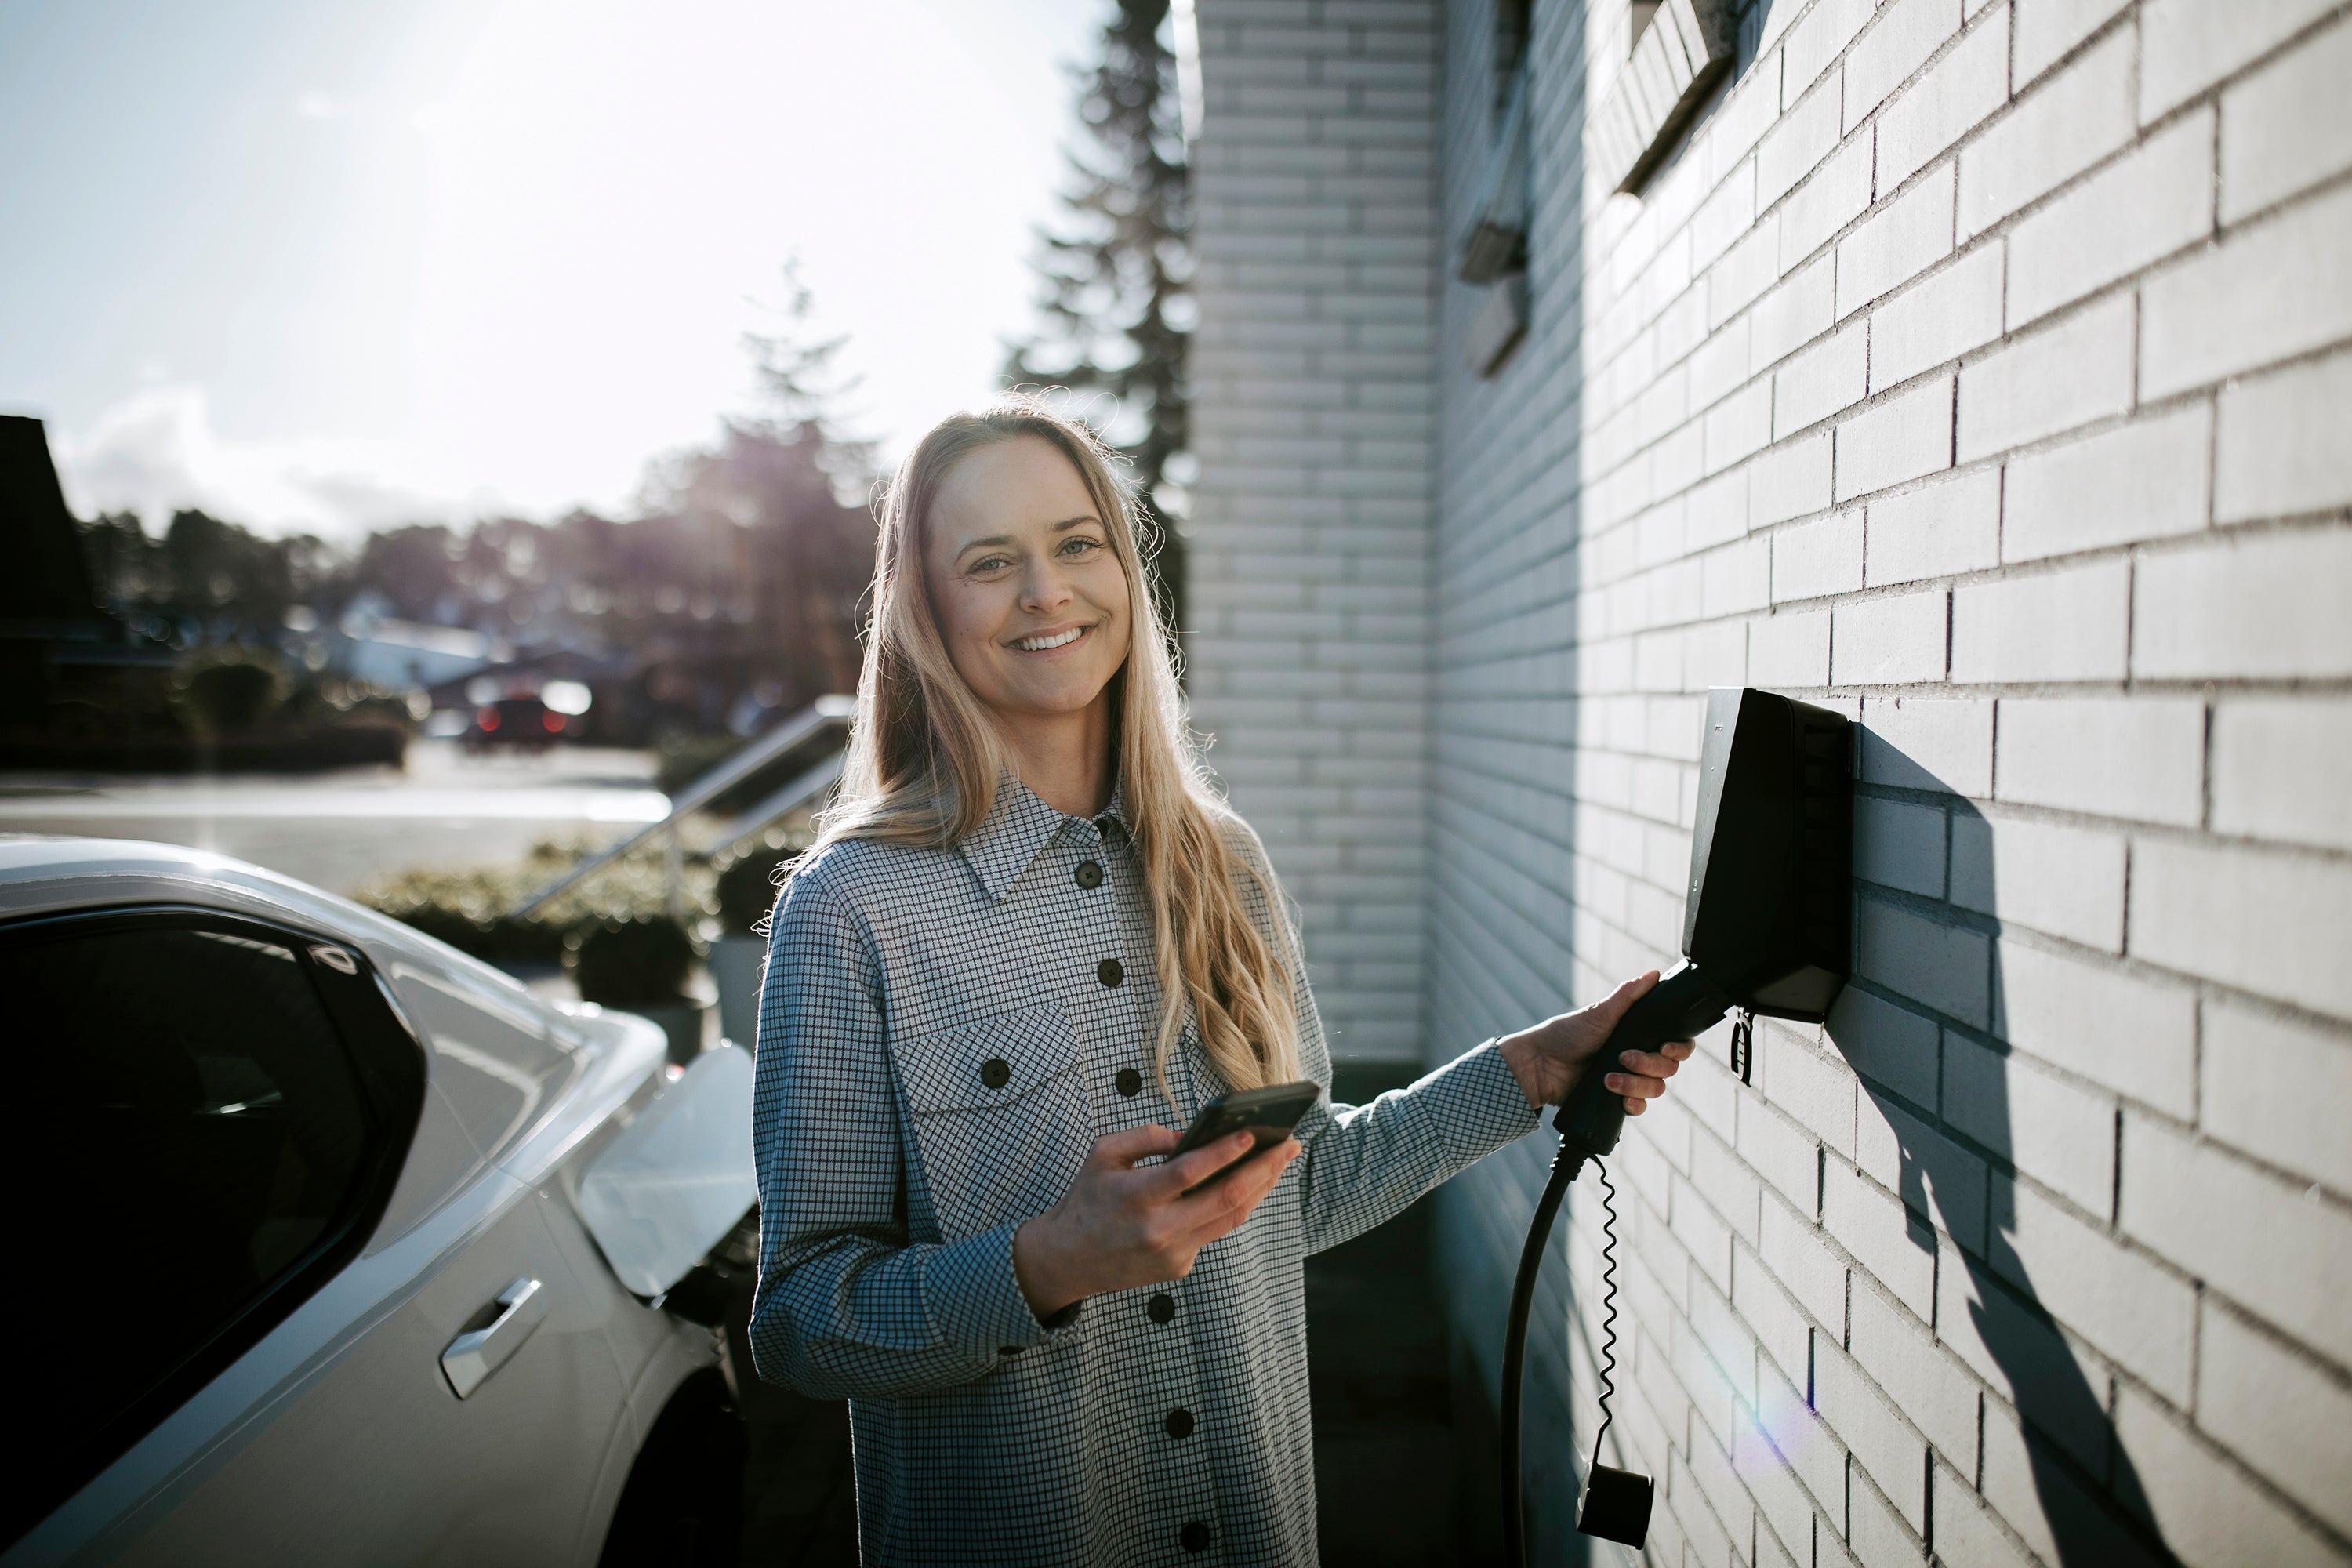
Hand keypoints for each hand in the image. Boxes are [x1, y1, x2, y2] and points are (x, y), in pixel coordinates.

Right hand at [1011, 1124, 1301, 1319]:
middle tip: (1289, 1144)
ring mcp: (1173, 1253)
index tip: (1252, 1133)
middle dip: (1264, 1168)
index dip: (1223, 1152)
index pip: (1189, 1172)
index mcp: (1136, 1196)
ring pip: (1231, 1219)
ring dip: (1261, 1188)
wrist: (1067, 1260)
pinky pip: (1214, 1233)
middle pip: (1226, 1198)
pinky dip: (1233, 1207)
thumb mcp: (1102, 1155)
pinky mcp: (1180, 1268)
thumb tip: (1189, 1136)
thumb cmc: (1086, 1200)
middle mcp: (1159, 1229)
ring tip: (1280, 1161)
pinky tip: (1250, 1185)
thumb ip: (1145, 1137)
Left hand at [1495, 970, 1695, 1116]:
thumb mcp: (1600, 1012)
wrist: (1541, 1065)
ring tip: (1608, 1078)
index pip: (1676, 1045)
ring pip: (1656, 1089)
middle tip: (1624, 1057)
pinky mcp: (1617, 1100)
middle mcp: (1639, 1058)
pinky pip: (1639, 1107)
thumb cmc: (1568, 1034)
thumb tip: (1653, 974)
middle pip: (1668, 1068)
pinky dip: (1632, 1102)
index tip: (1665, 1047)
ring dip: (1635, 1084)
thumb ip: (1628, 994)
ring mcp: (1629, 1080)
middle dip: (1649, 1064)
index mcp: (1639, 1036)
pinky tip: (1618, 1096)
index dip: (1678, 1048)